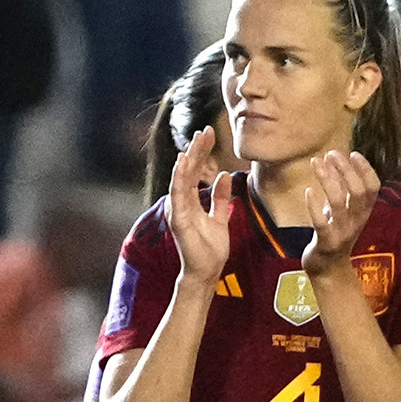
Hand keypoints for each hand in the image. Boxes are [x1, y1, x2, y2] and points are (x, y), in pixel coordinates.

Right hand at [162, 129, 237, 282]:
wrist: (206, 271)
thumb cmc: (210, 248)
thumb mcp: (219, 217)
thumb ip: (219, 197)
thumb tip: (223, 175)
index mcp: (190, 200)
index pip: (195, 171)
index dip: (202, 152)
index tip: (210, 134)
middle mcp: (181, 202)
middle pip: (188, 170)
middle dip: (197, 149)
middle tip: (205, 130)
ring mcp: (178, 209)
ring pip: (182, 177)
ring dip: (189, 158)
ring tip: (197, 139)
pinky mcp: (178, 219)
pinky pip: (178, 194)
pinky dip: (180, 176)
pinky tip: (184, 161)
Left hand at [296, 150, 382, 269]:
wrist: (330, 269)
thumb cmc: (335, 233)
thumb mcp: (344, 211)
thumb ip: (343, 190)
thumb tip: (336, 161)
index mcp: (364, 212)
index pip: (373, 187)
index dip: (365, 169)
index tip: (353, 153)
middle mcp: (356, 221)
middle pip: (357, 191)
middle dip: (345, 169)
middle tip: (331, 154)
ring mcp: (342, 232)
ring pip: (338, 202)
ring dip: (328, 179)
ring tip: (316, 163)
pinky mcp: (326, 242)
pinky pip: (321, 222)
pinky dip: (314, 205)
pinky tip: (308, 191)